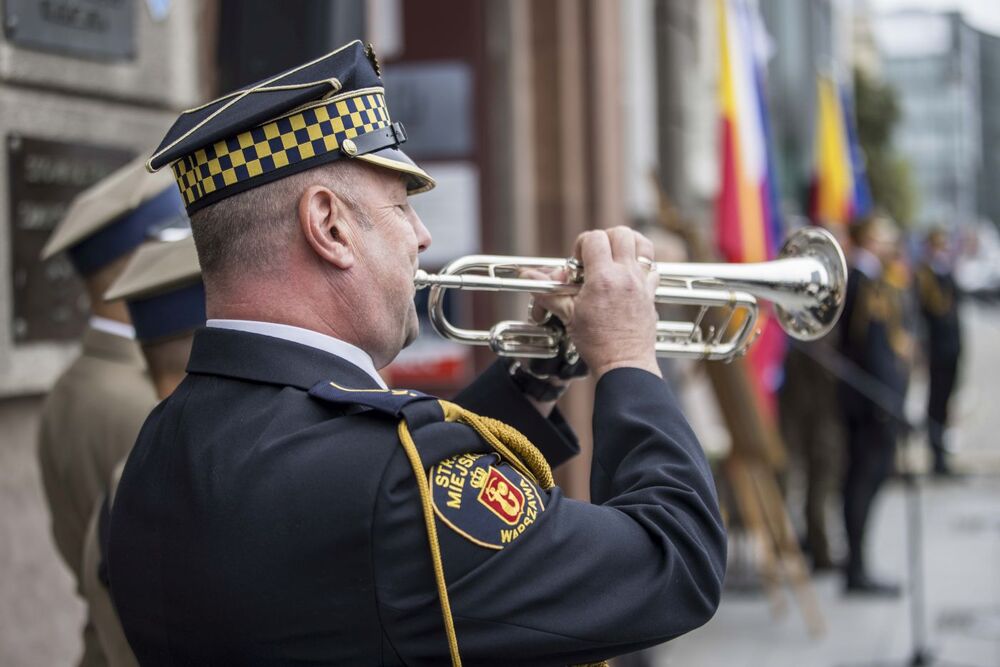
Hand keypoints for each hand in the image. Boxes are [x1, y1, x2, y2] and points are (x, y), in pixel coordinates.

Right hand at [527, 227, 660, 379]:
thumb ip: (549, 292)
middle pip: (621, 233)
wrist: (624, 364)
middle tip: (596, 254)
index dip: (582, 244)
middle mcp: (626, 275)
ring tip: (616, 254)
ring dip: (629, 243)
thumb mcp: (568, 315)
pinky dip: (642, 265)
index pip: (594, 239)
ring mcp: (642, 283)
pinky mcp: (651, 294)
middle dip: (605, 238)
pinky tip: (629, 275)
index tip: (577, 261)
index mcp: (604, 278)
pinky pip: (652, 268)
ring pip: (643, 244)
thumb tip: (528, 277)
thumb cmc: (597, 343)